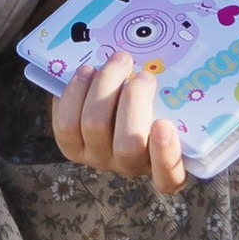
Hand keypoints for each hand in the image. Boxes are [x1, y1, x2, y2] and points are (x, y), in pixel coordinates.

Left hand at [51, 52, 186, 194]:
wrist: (112, 102)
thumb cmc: (150, 101)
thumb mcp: (168, 102)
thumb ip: (172, 95)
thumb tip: (167, 69)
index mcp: (162, 163)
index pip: (169, 177)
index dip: (166, 155)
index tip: (164, 125)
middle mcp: (129, 165)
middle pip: (129, 144)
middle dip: (135, 99)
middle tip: (143, 75)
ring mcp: (98, 157)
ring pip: (95, 125)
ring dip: (105, 85)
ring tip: (118, 61)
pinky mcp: (71, 145)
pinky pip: (66, 123)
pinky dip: (76, 91)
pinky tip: (88, 71)